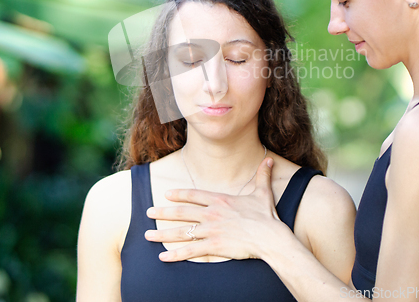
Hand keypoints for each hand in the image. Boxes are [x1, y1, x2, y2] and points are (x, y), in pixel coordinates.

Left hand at [144, 157, 289, 261]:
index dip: (179, 194)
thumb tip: (269, 160)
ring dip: (162, 234)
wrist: (270, 237)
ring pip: (181, 232)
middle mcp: (212, 213)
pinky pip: (191, 251)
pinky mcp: (214, 246)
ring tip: (148, 235)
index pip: (194, 195)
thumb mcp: (263, 193)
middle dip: (162, 212)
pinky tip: (163, 257)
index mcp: (220, 200)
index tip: (167, 195)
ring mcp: (211, 230)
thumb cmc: (266, 216)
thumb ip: (262, 176)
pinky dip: (175, 254)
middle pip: (181, 212)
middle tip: (148, 212)